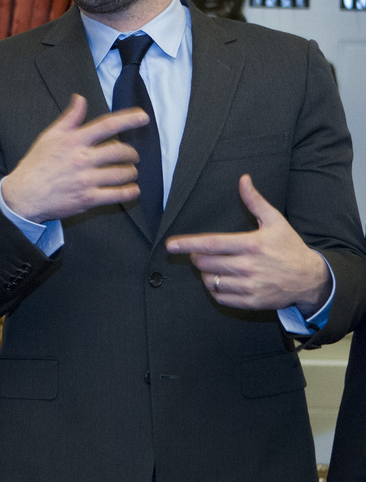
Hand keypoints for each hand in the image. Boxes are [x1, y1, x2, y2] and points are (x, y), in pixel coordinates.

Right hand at [1, 94, 147, 223]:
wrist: (24, 195)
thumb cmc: (37, 164)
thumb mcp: (50, 136)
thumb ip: (70, 118)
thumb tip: (80, 98)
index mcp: (74, 141)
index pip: (106, 125)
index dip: (128, 119)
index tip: (143, 117)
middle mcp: (82, 159)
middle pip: (119, 151)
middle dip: (131, 153)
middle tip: (132, 156)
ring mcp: (85, 180)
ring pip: (121, 173)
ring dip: (131, 172)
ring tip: (130, 172)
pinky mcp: (87, 199)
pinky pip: (116, 195)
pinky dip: (129, 192)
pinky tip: (132, 189)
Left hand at [165, 174, 331, 314]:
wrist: (310, 278)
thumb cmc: (289, 247)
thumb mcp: (275, 221)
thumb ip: (255, 201)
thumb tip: (243, 179)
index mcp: (251, 244)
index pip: (210, 244)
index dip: (187, 244)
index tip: (171, 245)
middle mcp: (248, 266)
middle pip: (205, 263)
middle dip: (197, 257)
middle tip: (201, 253)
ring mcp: (249, 286)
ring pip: (210, 281)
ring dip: (205, 273)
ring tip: (213, 266)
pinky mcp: (251, 302)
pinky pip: (220, 297)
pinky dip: (214, 289)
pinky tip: (220, 280)